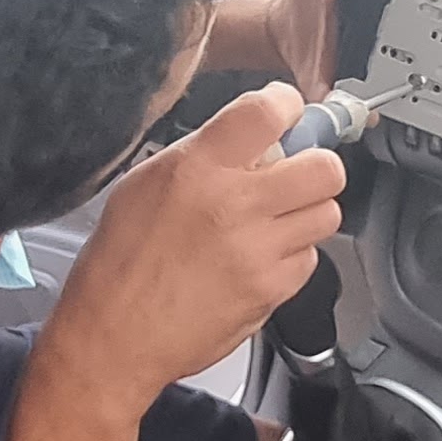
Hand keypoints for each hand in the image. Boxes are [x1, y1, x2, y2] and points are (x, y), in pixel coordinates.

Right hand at [48, 86, 343, 405]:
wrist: (115, 336)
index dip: (287, 104)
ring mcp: (258, 252)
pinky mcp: (271, 291)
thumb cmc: (120, 264)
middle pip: (323, 168)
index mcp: (198, 168)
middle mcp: (234, 206)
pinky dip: (292, 256)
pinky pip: (308, 260)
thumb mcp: (144, 185)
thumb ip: (203, 155)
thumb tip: (252, 140)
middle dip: (315, 166)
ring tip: (274, 220)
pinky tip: (259, 259)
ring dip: (306, 212)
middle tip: (294, 174)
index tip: (288, 112)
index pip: (268, 112)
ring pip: (326, 214)